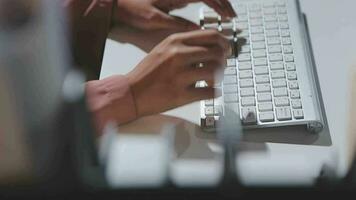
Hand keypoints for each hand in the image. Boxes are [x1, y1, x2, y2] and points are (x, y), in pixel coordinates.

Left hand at [114, 0, 235, 30]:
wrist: (118, 1)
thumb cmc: (133, 8)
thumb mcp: (155, 19)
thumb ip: (177, 24)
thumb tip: (197, 32)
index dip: (220, 4)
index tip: (228, 16)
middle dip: (223, 2)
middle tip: (232, 17)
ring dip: (217, 2)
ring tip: (226, 16)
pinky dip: (208, 3)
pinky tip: (211, 13)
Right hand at [125, 30, 230, 116]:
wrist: (131, 92)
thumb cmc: (148, 73)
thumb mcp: (164, 49)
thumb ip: (186, 45)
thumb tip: (212, 47)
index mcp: (175, 41)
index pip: (211, 35)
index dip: (224, 43)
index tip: (226, 50)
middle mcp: (178, 55)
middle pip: (217, 53)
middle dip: (224, 61)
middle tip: (221, 67)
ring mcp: (179, 75)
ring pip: (216, 72)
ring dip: (220, 77)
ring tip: (213, 80)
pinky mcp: (180, 95)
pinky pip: (210, 92)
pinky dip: (215, 92)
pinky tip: (210, 91)